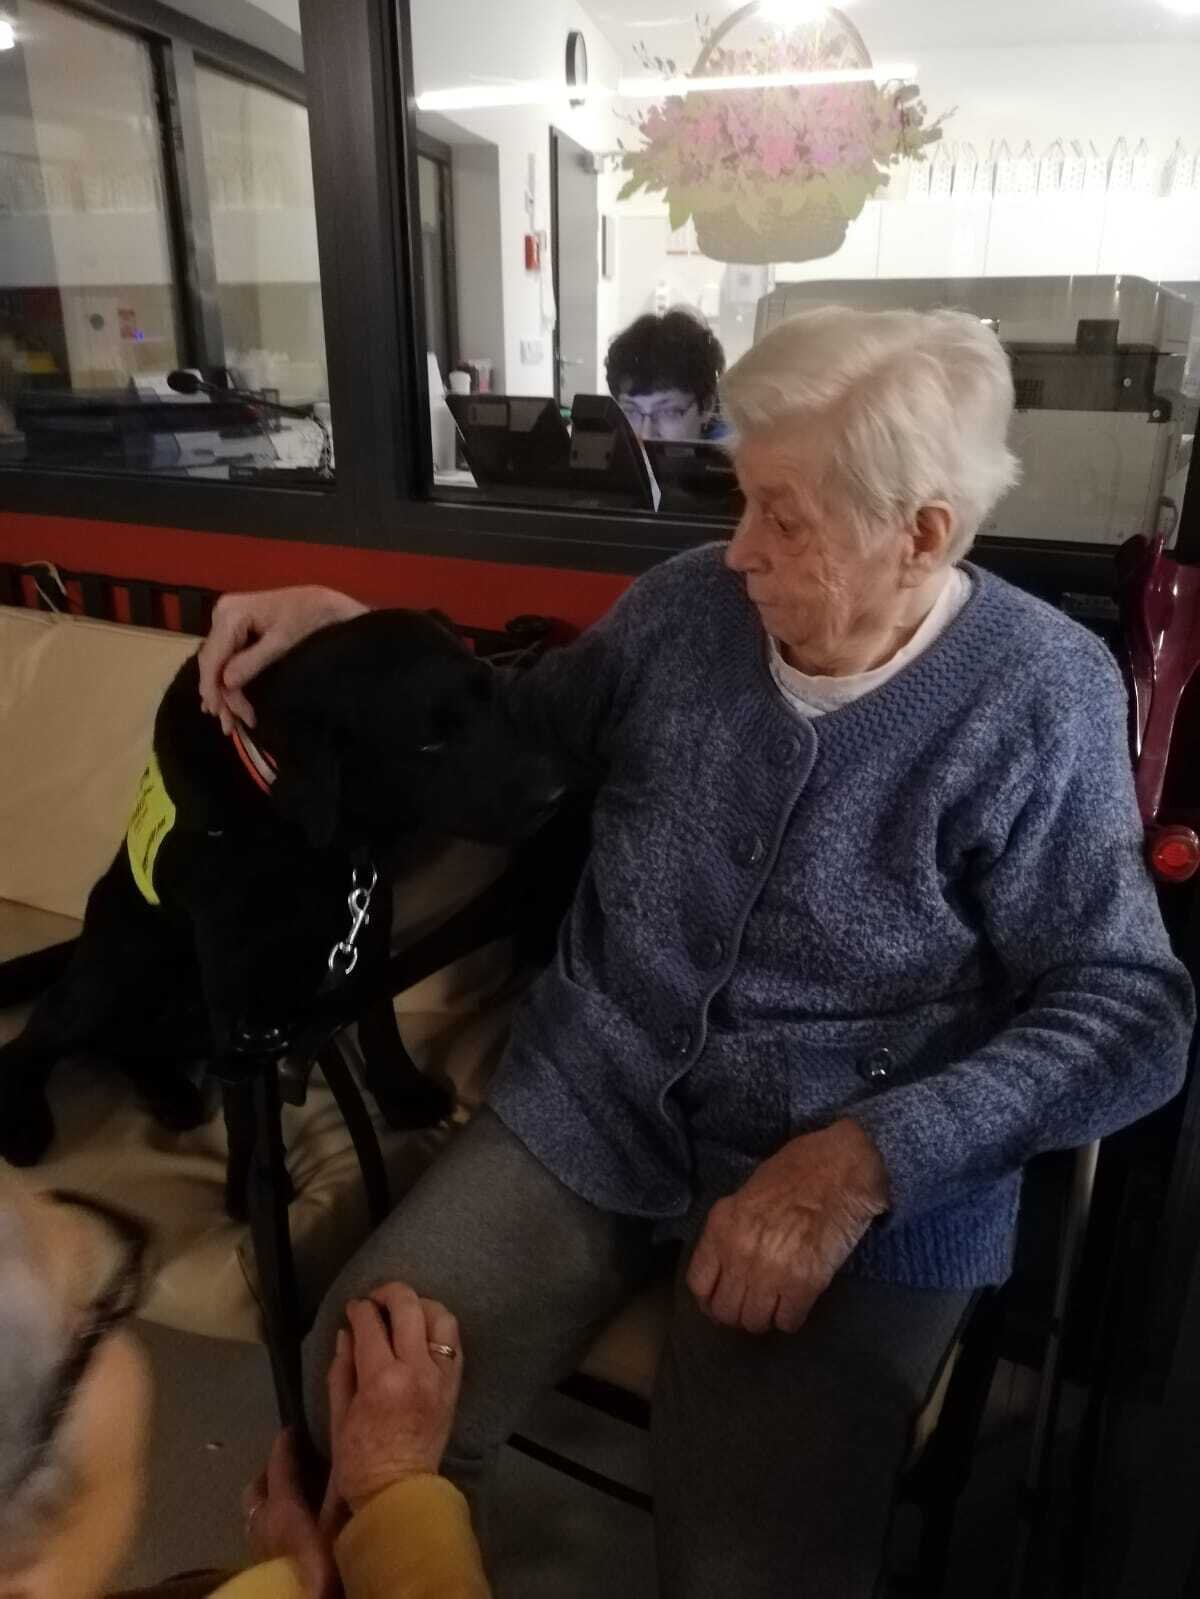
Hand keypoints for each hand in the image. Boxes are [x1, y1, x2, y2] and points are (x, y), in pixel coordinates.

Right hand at [198, 586, 366, 732]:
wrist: (321, 603)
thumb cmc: (307, 618)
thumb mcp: (283, 641)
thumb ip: (253, 661)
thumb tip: (226, 683)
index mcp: (231, 613)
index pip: (213, 657)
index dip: (214, 688)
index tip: (221, 714)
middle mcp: (222, 614)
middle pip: (212, 662)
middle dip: (220, 695)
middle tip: (230, 726)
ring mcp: (226, 620)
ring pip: (216, 663)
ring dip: (222, 692)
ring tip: (230, 722)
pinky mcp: (234, 628)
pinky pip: (225, 658)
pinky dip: (226, 680)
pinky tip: (224, 702)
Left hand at [242, 1429, 338, 1598]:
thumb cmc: (320, 1566)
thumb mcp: (338, 1521)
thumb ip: (343, 1488)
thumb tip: (351, 1456)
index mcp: (280, 1507)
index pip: (278, 1465)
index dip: (285, 1444)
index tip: (293, 1428)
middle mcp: (262, 1524)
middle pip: (255, 1489)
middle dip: (269, 1473)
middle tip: (290, 1466)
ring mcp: (257, 1549)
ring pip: (255, 1514)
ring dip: (267, 1500)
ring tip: (290, 1499)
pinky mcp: (260, 1570)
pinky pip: (259, 1534)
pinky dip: (270, 1523)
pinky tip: (289, 1534)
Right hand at [327, 1282, 462, 1513]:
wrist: (398, 1493)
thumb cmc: (359, 1461)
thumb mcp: (339, 1415)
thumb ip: (342, 1368)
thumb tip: (346, 1332)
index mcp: (382, 1379)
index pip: (371, 1324)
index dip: (359, 1309)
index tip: (353, 1308)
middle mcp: (417, 1370)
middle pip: (409, 1307)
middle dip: (389, 1293)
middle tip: (375, 1299)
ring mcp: (441, 1376)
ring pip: (441, 1316)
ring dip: (421, 1305)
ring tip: (404, 1312)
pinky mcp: (454, 1386)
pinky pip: (453, 1342)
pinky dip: (438, 1329)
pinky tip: (422, 1333)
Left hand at [687, 1118, 889, 1334]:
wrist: (841, 1168)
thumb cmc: (795, 1172)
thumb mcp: (746, 1194)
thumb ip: (732, 1230)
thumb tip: (727, 1263)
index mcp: (721, 1227)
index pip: (699, 1284)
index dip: (709, 1300)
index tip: (720, 1302)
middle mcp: (740, 1253)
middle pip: (725, 1310)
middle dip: (737, 1313)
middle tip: (751, 1306)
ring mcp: (771, 1271)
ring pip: (755, 1322)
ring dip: (764, 1318)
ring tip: (774, 1306)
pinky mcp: (805, 1284)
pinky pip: (788, 1321)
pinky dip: (791, 1318)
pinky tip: (796, 1304)